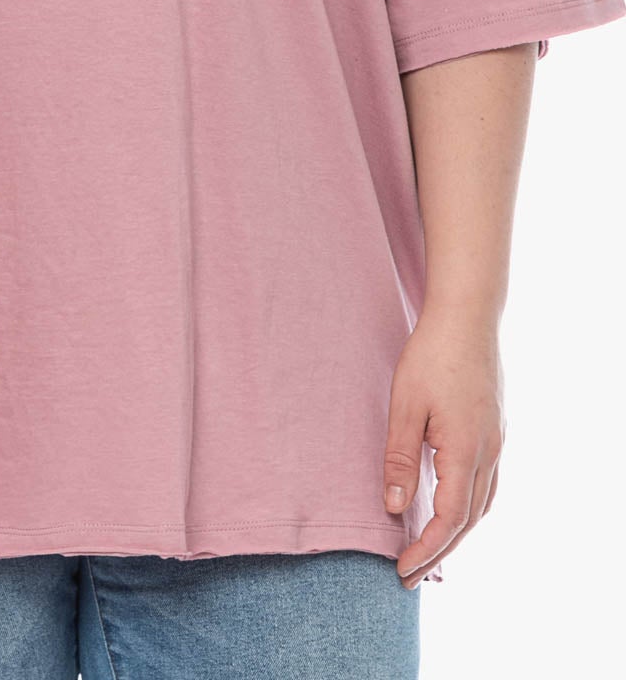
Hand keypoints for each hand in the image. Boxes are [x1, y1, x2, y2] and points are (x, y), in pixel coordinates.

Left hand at [382, 304, 505, 588]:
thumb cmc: (431, 354)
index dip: (427, 549)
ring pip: (482, 504)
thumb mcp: (404, 405)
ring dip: (457, 532)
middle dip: (439, 551)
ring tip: (427, 551)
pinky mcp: (495, 429)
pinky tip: (449, 506)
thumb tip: (395, 508)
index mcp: (467, 450)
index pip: (450, 519)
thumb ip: (400, 458)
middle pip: (469, 520)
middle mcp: (490, 452)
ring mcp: (497, 441)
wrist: (467, 315)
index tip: (401, 570)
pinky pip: (486, 483)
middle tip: (410, 576)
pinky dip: (468, 507)